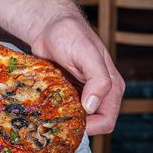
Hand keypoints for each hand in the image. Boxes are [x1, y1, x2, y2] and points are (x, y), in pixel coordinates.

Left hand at [29, 15, 124, 134]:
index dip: (92, 127)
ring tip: (46, 115)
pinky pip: (61, 108)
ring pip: (74, 117)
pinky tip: (41, 107)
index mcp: (111, 87)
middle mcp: (97, 93)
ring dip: (62, 118)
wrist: (49, 26)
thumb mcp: (88, 55)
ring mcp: (80, 93)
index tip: (73, 123)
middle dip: (75, 124)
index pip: (107, 120)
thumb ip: (98, 80)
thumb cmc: (72, 35)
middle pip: (90, 123)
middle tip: (54, 121)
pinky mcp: (64, 91)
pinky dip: (52, 110)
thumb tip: (92, 106)